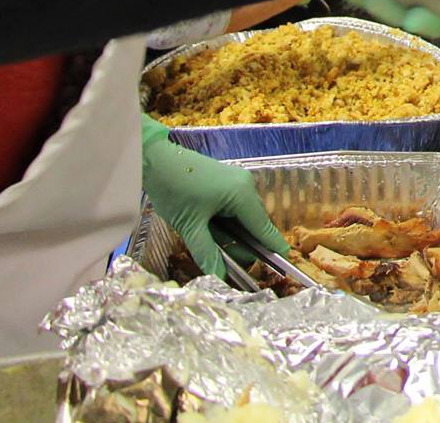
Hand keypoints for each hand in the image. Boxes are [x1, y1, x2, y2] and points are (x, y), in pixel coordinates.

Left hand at [139, 116, 286, 280]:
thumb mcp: (189, 226)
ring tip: (210, 243)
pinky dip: (226, 221)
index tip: (284, 261)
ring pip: (242, 216)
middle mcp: (246, 185)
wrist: (155, 160)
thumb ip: (207, 253)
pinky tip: (210, 229)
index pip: (262, 227)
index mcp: (243, 194)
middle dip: (242, 244)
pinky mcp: (227, 180)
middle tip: (225, 262)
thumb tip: (219, 279)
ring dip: (232, 233)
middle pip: (253, 223)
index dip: (272, 246)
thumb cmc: (174, 190)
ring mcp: (237, 180)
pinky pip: (234, 207)